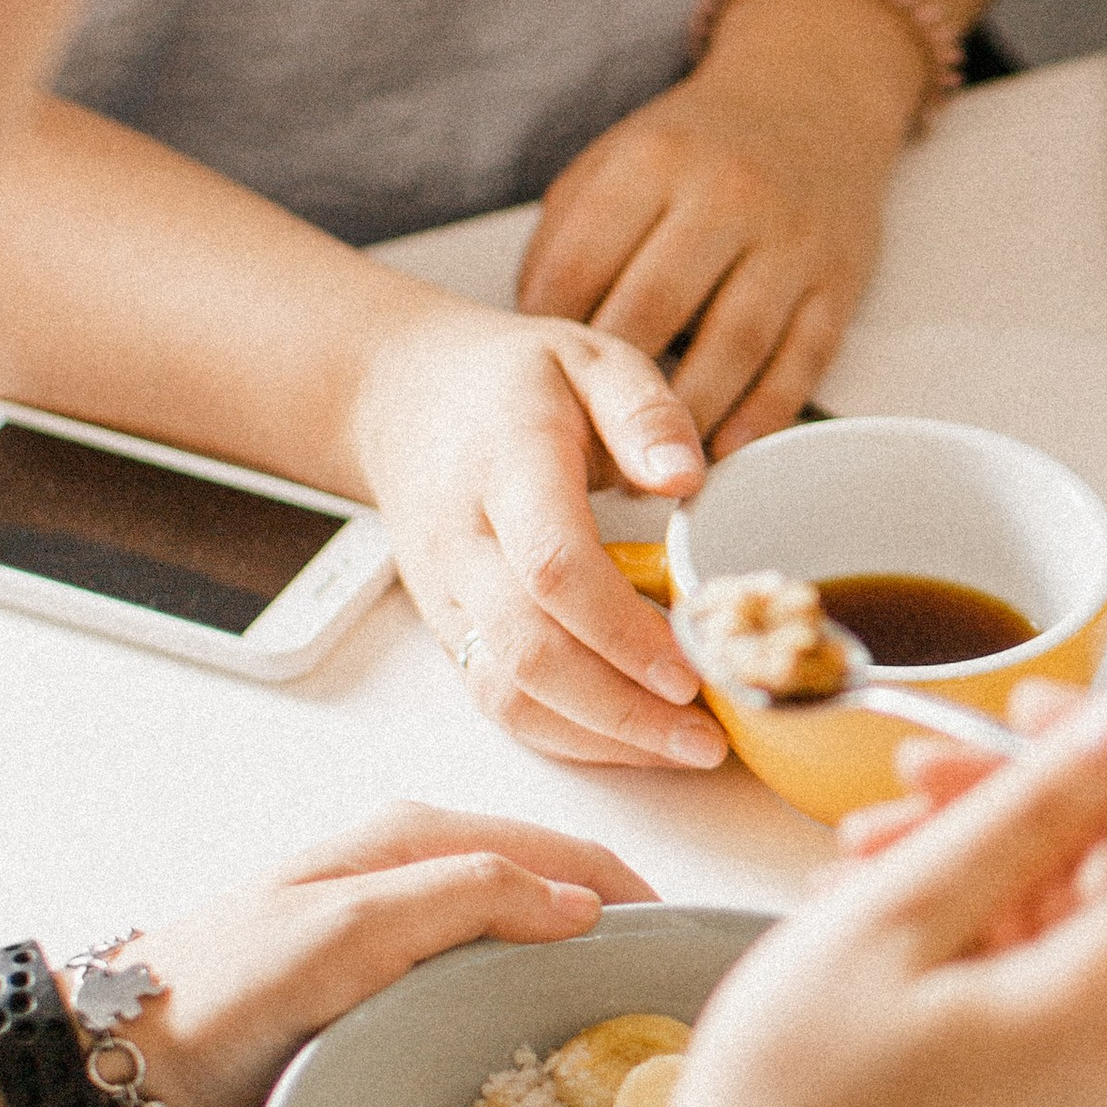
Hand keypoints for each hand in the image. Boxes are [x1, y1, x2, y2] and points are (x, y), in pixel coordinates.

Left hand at [122, 805, 657, 1106]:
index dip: (633, 897)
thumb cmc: (229, 988)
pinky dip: (522, 1019)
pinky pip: (479, 996)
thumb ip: (469, 895)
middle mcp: (417, 877)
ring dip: (571, 985)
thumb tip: (584, 904)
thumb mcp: (352, 928)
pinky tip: (542, 1064)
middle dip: (613, 942)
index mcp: (417, 837)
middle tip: (667, 1013)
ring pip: (519, 949)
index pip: (565, 852)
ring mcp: (402, 939)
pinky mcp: (383, 998)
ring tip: (622, 1046)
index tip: (689, 955)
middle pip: (551, 898)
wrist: (127, 1065)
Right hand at [347, 296, 727, 772]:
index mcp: (507, 465)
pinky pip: (497, 699)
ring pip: (507, 691)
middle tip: (706, 739)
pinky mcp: (447, 627)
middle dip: (621, 710)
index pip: (553, 565)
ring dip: (596, 738)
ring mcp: (448, 593)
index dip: (621, 630)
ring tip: (683, 750)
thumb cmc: (510, 381)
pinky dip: (565, 735)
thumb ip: (643, 411)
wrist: (400, 398)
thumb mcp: (590, 356)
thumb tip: (686, 477)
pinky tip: (631, 741)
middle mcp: (464, 540)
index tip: (690, 668)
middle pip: (529, 651)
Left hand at [515, 0, 920, 455]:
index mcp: (651, 161)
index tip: (538, 395)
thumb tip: (536, 343)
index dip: (549, 344)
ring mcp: (790, 239)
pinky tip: (723, 450)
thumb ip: (569, 238)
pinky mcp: (840, 279)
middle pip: (651, 313)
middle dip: (609, 395)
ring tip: (647, 467)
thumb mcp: (615, 161)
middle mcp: (724, 194)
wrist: (812, 96)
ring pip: (731, 346)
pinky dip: (761, 415)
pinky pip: (800, 361)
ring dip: (685, 419)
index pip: (579, 268)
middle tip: (584, 456)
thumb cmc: (697, 146)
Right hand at [651, 688, 1106, 1106]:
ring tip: (861, 855)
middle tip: (905, 777)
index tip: (1018, 707)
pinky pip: (1052, 969)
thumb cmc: (794, 1104)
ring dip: (980, 859)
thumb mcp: (896, 918)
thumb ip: (1024, 811)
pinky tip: (880, 910)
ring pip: (1079, 909)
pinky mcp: (1067, 1092)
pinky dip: (976, 923)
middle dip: (1021, 801)